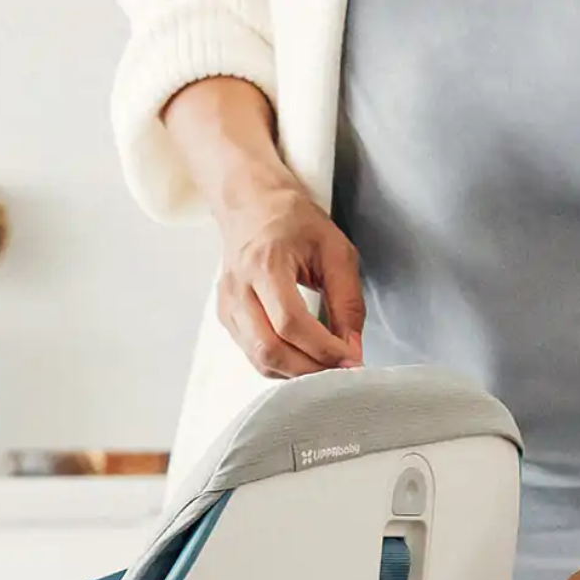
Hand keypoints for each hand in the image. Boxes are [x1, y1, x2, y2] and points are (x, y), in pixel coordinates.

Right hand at [158, 77, 363, 375]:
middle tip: (339, 370)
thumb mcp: (335, 251)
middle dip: (309, 369)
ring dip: (296, 373)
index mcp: (265, 264)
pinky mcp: (226, 319)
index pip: (290, 323)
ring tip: (324, 366)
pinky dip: (282, 365)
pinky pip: (254, 356)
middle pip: (269, 351)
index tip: (351, 359)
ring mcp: (228, 307)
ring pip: (259, 361)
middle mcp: (239, 289)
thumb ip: (347, 301)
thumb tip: (352, 350)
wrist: (250, 206)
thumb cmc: (294, 222)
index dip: (322, 349)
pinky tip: (303, 357)